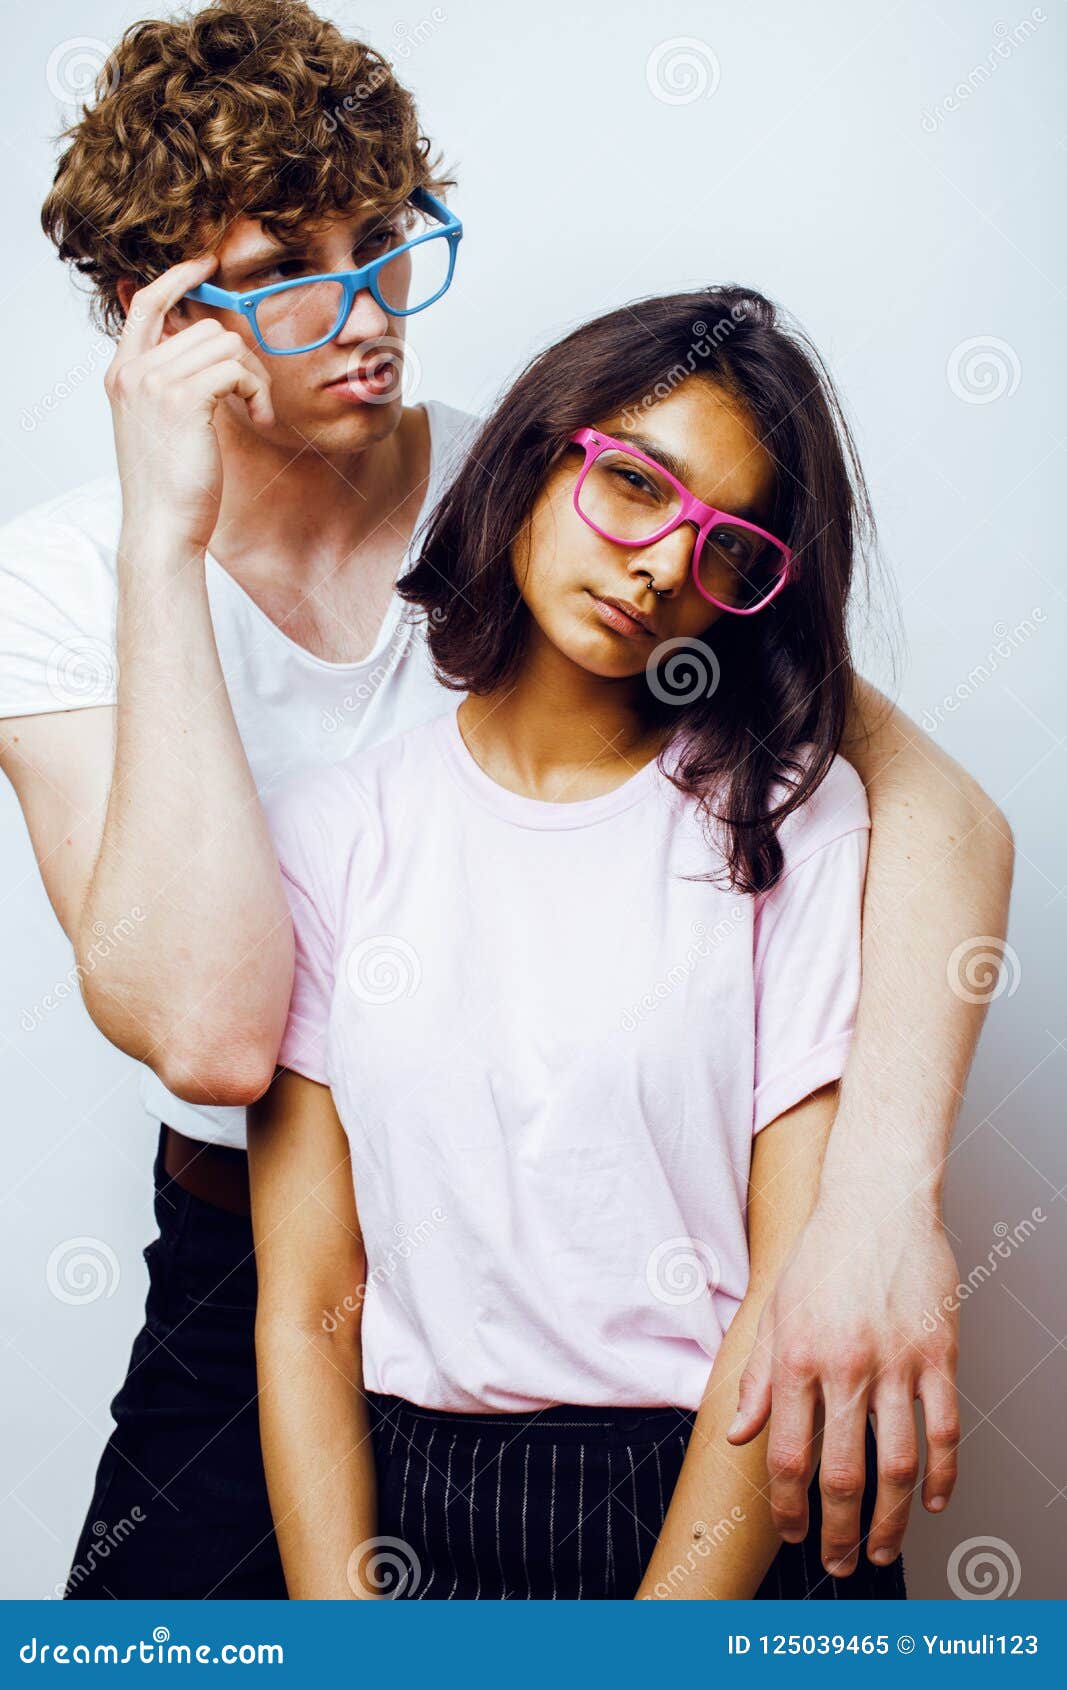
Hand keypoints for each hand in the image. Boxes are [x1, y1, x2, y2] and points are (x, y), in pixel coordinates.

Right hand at [105, 255, 274, 553]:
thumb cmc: (171, 486)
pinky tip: (259, 422)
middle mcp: (133, 371)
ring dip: (255, 379)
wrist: (162, 528)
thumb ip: (174, 385)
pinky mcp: (182, 399)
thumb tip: (211, 353)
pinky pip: (236, 369)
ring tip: (256, 413)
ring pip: (226, 345)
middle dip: (243, 360)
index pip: (147, 304)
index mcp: (123, 374)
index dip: (178, 278)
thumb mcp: (163, 426)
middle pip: (205, 328)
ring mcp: (154, 382)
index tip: (207, 265)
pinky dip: (258, 393)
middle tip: (255, 399)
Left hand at [728, 1194, 960, 1575]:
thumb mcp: (773, 1312)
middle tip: (841, 1562)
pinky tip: (930, 1501)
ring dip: (891, 1521)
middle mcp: (844, 1364)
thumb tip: (737, 1434)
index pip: (789, 1454)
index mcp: (796, 1357)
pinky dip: (941, 1476)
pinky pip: (944, 1429)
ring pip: (897, 1464)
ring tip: (882, 1549)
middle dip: (839, 1531)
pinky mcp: (939, 1354)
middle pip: (843, 1473)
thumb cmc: (821, 1254)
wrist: (876, 1201)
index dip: (789, 1506)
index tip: (793, 1533)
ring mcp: (895, 1361)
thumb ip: (757, 1378)